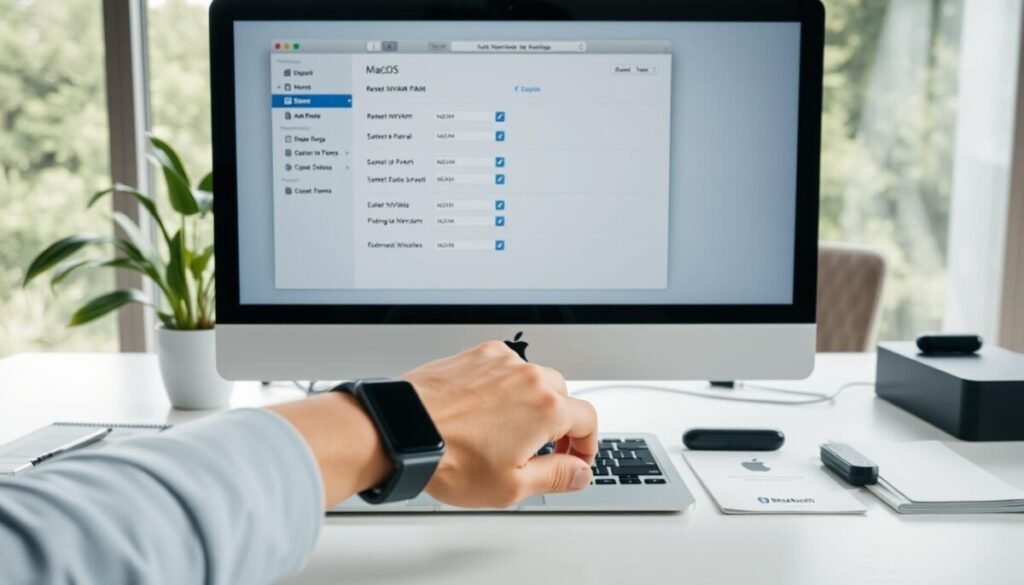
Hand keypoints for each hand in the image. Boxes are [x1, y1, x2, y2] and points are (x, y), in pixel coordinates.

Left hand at [404, 341, 597, 507]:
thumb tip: (579, 473)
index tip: (576, 460)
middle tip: (544, 451)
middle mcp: (527, 377)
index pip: (589, 420)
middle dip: (559, 425)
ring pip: (533, 380)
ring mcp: (500, 363)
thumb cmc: (449, 457)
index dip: (587, 446)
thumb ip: (556, 477)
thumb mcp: (512, 486)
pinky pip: (503, 369)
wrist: (401, 431)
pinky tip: (484, 413)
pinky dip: (503, 388)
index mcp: (546, 408)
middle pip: (563, 397)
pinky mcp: (475, 356)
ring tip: (507, 434)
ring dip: (531, 404)